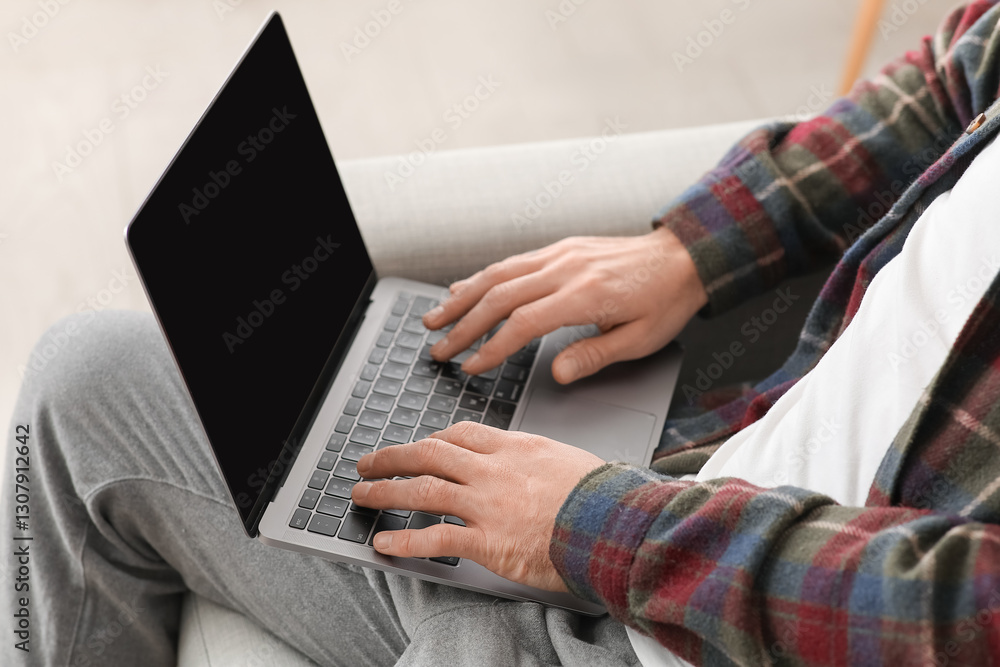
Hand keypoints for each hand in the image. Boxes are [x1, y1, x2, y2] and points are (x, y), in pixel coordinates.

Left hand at [351, 422, 604, 591]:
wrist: (617, 525)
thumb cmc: (602, 497)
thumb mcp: (566, 460)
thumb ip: (534, 460)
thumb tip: (525, 464)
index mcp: (515, 447)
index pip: (461, 434)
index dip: (432, 439)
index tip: (420, 445)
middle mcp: (495, 470)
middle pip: (431, 454)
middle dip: (393, 457)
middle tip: (368, 463)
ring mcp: (488, 504)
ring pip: (424, 489)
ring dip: (386, 492)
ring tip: (361, 495)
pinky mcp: (489, 541)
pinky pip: (436, 538)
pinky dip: (405, 541)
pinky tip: (384, 544)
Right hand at [422, 226, 706, 382]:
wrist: (684, 256)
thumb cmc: (665, 299)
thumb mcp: (640, 340)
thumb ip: (594, 355)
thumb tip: (557, 373)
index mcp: (585, 295)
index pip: (523, 324)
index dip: (492, 348)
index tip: (471, 367)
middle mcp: (566, 269)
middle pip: (499, 297)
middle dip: (463, 325)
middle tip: (438, 348)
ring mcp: (560, 254)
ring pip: (498, 274)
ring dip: (462, 297)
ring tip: (435, 318)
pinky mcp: (560, 248)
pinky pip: (513, 262)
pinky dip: (483, 277)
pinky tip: (464, 288)